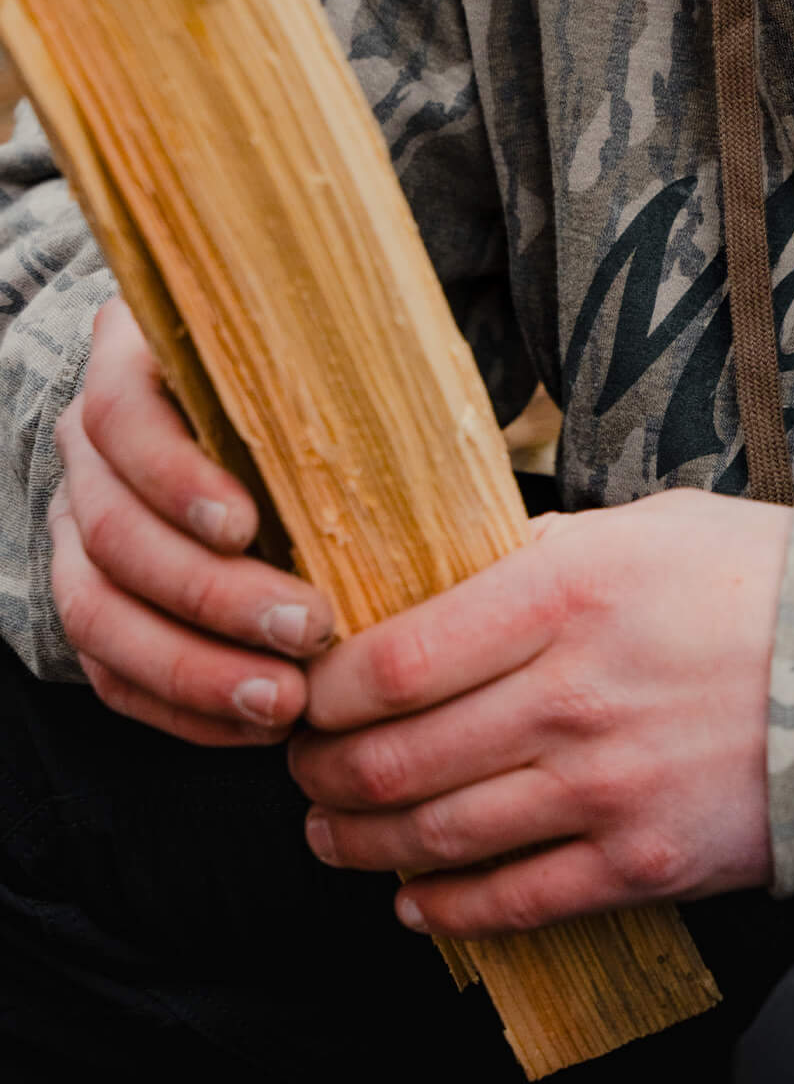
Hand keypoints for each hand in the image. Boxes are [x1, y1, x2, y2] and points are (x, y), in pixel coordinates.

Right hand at [48, 300, 335, 743]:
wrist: (267, 417)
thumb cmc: (316, 383)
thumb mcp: (321, 359)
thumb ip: (341, 378)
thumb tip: (423, 422)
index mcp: (134, 367)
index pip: (121, 415)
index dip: (174, 477)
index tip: (247, 525)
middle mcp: (92, 453)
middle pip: (114, 531)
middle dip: (211, 595)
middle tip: (308, 630)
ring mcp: (81, 529)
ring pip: (98, 613)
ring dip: (193, 669)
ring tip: (284, 701)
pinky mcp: (96, 601)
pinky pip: (112, 673)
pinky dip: (183, 707)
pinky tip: (255, 724)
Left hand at [290, 488, 791, 937]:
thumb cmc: (776, 582)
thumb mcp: (659, 526)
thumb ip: (553, 547)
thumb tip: (459, 571)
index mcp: (569, 591)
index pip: (393, 658)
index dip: (325, 688)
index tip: (308, 689)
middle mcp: (572, 695)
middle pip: (394, 758)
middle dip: (322, 771)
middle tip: (305, 765)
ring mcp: (606, 789)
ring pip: (434, 837)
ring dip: (361, 841)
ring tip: (336, 831)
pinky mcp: (642, 862)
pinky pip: (509, 904)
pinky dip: (440, 910)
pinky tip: (414, 897)